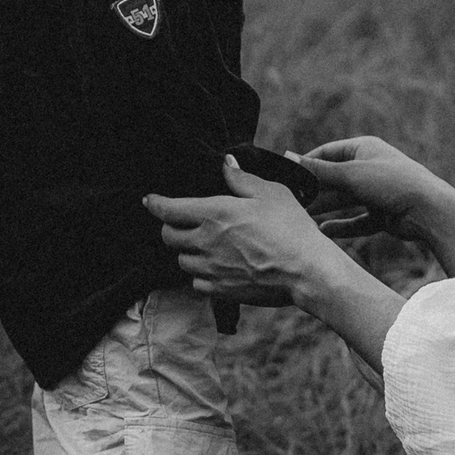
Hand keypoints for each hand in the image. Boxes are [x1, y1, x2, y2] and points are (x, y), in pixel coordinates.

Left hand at [144, 155, 335, 306]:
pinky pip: (196, 283)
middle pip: (168, 237)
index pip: (169, 209)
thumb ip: (241, 179)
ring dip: (187, 252)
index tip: (149, 201)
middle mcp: (205, 242)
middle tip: (183, 223)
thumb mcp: (271, 193)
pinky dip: (200, 275)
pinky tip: (216, 268)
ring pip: (181, 261)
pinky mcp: (219, 291)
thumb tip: (225, 163)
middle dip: (171, 228)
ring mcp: (210, 269)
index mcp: (214, 214)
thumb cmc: (291, 228)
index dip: (155, 204)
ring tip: (204, 246)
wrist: (306, 271)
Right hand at [302, 137, 444, 242]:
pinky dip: (342, 225)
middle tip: (290, 204)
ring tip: (302, 219)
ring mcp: (377, 191)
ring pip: (344, 201)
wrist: (429, 210)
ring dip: (325, 209)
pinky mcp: (383, 214)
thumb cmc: (392, 183)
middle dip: (314, 191)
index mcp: (363, 149)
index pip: (327, 153)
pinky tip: (325, 232)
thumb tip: (288, 158)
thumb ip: (318, 170)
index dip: (307, 164)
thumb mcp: (350, 174)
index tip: (287, 177)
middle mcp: (369, 168)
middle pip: (334, 179)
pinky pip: (357, 220)